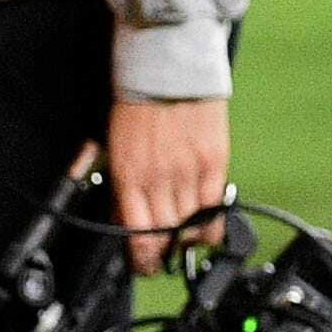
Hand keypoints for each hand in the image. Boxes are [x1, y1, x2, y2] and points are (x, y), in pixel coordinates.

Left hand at [102, 97, 231, 271]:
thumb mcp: (115, 147)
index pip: (137, 235)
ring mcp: (188, 172)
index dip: (142, 260)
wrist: (167, 66)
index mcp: (128, 175)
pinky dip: (211, 226)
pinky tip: (208, 230)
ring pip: (192, 227)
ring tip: (186, 242)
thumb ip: (122, 185)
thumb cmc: (138, 103)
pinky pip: (216, 209)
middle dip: (164, 254)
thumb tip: (125, 219)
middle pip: (165, 236)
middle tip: (164, 258)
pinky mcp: (213, 162)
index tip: (144, 265)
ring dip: (188, 242)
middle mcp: (158, 178)